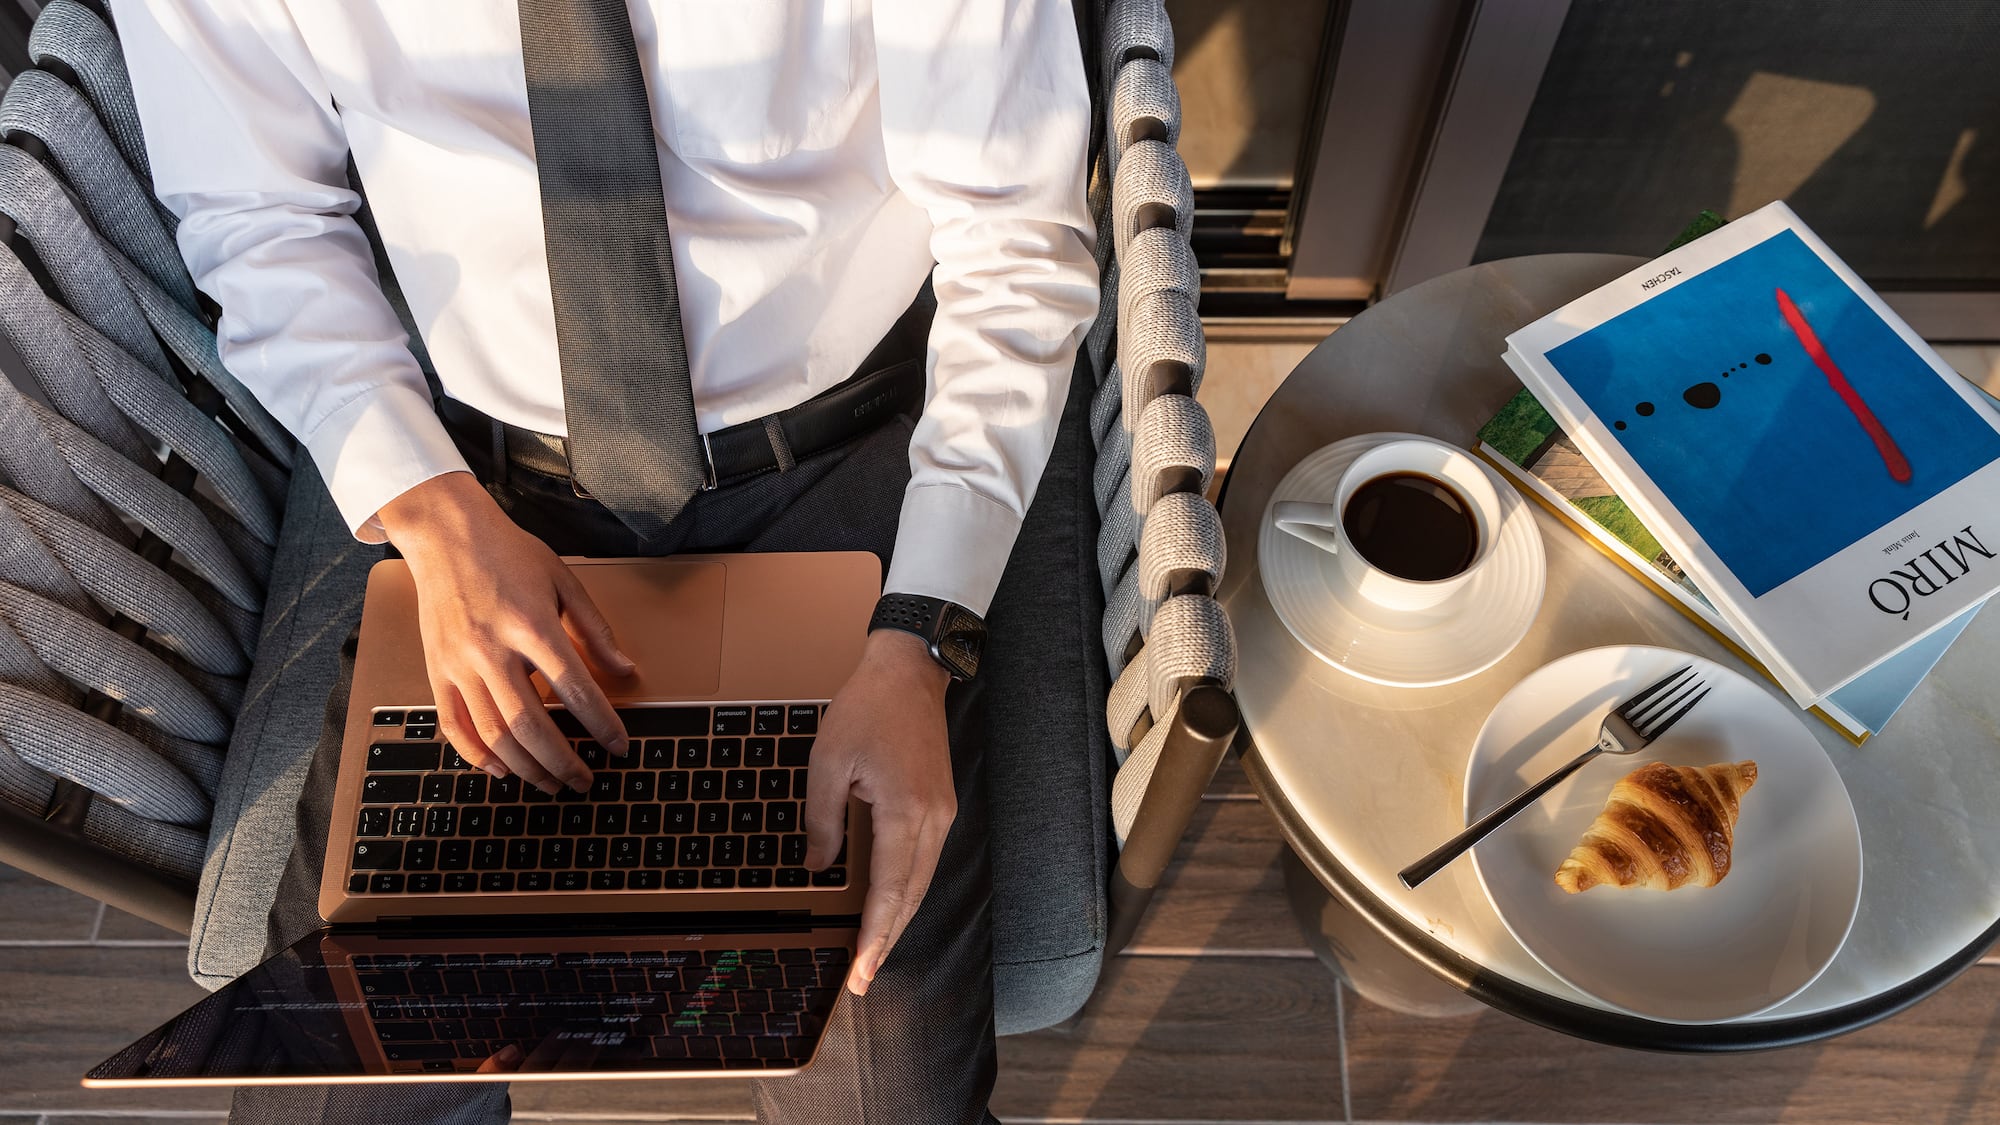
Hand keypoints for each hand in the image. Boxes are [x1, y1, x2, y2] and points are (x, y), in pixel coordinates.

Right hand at [376, 472, 634, 793]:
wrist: (446, 534)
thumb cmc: (510, 554)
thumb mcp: (564, 581)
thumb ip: (595, 631)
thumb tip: (626, 671)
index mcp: (531, 625)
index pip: (575, 689)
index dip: (601, 725)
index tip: (619, 747)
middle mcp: (492, 649)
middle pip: (531, 725)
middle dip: (564, 762)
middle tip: (586, 781)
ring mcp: (458, 663)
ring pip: (493, 734)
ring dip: (526, 768)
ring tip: (552, 783)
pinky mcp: (435, 671)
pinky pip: (453, 726)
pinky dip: (477, 756)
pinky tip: (503, 770)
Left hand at [802, 628, 954, 995]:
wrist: (909, 673)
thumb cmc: (867, 710)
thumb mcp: (827, 763)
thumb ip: (822, 822)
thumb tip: (818, 868)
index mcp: (905, 811)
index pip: (890, 891)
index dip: (874, 936)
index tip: (861, 971)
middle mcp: (933, 820)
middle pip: (912, 897)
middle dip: (888, 941)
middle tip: (863, 979)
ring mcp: (943, 814)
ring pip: (922, 883)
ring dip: (899, 920)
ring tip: (873, 953)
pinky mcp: (942, 807)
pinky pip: (925, 862)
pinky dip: (907, 892)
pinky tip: (890, 908)